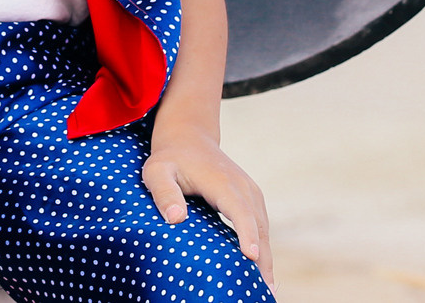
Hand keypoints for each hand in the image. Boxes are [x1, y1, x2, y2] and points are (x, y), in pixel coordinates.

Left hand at [142, 123, 270, 279]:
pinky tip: (261, 270)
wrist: (189, 136)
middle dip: (264, 258)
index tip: (252, 257)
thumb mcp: (157, 171)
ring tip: (266, 288)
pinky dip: (264, 248)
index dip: (246, 233)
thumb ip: (164, 193)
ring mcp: (250, 192)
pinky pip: (261, 226)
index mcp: (222, 182)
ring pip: (263, 229)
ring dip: (267, 258)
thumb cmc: (170, 158)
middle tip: (265, 291)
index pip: (239, 210)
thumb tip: (176, 218)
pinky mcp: (251, 199)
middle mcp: (243, 187)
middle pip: (258, 226)